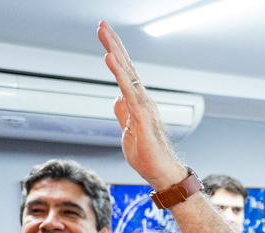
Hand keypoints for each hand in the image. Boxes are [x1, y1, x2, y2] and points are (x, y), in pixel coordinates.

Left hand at [97, 21, 186, 189]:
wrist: (162, 174)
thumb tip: (117, 98)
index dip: (116, 54)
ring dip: (116, 53)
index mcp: (139, 104)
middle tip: (103, 25)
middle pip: (128, 68)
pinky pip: (129, 91)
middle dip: (114, 45)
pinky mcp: (143, 117)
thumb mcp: (128, 131)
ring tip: (104, 35)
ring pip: (128, 75)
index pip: (126, 74)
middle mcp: (145, 101)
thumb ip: (123, 113)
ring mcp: (145, 108)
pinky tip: (109, 59)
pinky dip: (119, 73)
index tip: (106, 36)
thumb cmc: (148, 156)